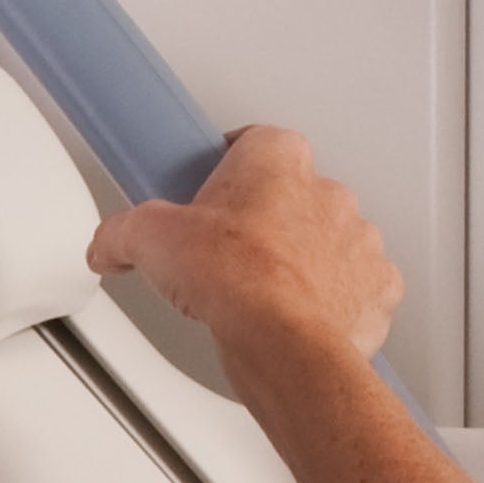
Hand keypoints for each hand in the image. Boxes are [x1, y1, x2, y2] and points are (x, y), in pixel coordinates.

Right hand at [87, 126, 398, 370]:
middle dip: (264, 218)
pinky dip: (334, 300)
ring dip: (302, 259)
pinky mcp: (375, 287)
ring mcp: (357, 239)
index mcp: (278, 160)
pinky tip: (301, 315)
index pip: (254, 141)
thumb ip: (123, 233)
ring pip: (327, 239)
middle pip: (292, 192)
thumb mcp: (150, 240)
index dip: (228, 166)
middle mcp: (327, 191)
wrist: (283, 341)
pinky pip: (355, 286)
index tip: (210, 186)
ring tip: (262, 290)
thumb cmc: (236, 279)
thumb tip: (108, 243)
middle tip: (228, 250)